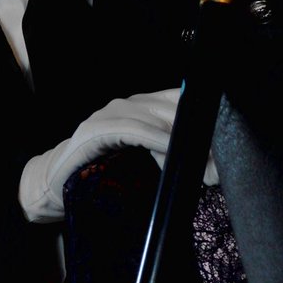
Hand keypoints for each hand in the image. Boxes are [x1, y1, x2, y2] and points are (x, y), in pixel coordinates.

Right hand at [19, 89, 218, 222]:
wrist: (55, 183)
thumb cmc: (102, 174)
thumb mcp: (144, 163)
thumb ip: (170, 156)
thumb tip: (209, 169)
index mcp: (143, 108)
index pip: (181, 100)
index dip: (204, 117)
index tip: (227, 139)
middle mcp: (129, 104)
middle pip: (175, 108)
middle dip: (200, 134)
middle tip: (220, 162)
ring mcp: (111, 114)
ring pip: (158, 116)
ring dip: (183, 140)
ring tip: (202, 162)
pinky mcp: (96, 130)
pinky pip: (133, 130)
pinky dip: (155, 139)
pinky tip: (171, 150)